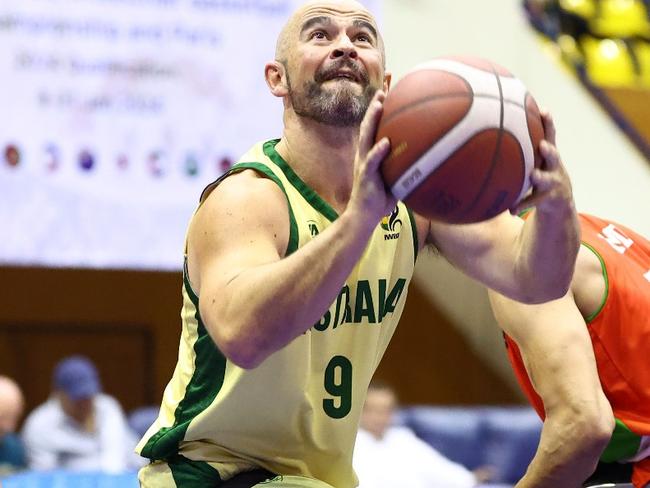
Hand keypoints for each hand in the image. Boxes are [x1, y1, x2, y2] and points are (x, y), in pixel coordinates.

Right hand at [348, 90, 396, 227]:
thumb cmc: (380, 201)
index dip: (379, 110)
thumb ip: (407, 168)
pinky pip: (372, 161)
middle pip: (368, 125)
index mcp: (370, 154)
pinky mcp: (364, 176)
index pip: (374, 127)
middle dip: (374, 106)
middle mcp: (364, 154)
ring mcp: (363, 163)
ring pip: (366, 137)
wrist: (364, 217)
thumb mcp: (396, 181)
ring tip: (379, 105)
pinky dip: (378, 151)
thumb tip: (430, 162)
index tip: (387, 93)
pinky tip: (385, 142)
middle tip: (383, 89)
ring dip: (372, 120)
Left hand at [511, 110, 574, 215]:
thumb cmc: (542, 174)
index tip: (544, 111)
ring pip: (547, 179)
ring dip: (540, 177)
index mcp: (549, 155)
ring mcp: (554, 183)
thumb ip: (522, 147)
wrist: (559, 202)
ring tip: (534, 175)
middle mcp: (555, 167)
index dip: (548, 123)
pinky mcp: (549, 199)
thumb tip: (494, 128)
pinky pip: (533, 202)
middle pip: (554, 156)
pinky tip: (511, 209)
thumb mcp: (536, 160)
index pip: (550, 135)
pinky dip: (522, 205)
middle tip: (542, 145)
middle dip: (549, 150)